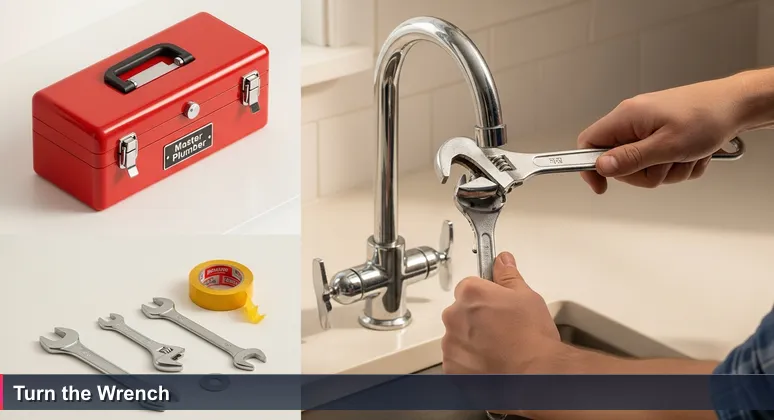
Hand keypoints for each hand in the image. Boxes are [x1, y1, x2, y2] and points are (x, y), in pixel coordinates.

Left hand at [441, 252, 566, 374]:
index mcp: (470, 293)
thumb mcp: (526, 297)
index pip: (469, 286)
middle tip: (501, 328)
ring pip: (458, 336)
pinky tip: (490, 362)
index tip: (495, 304)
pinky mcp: (452, 367)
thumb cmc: (532, 338)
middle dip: (477, 318)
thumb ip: (508, 276)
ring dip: (472, 340)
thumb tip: (503, 261)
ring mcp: (451, 343)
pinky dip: (469, 362)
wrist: (534, 375)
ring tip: (498, 348)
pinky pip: (457, 360)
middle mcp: (454, 316)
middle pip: (460, 311)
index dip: (485, 295)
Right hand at [578, 78, 744, 193]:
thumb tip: (600, 167)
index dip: (589, 167)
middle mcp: (633, 121)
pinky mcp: (662, 136)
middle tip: (666, 163)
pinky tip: (692, 153)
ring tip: (685, 155)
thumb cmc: (708, 116)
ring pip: (643, 167)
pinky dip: (677, 164)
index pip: (588, 143)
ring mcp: (648, 129)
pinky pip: (661, 164)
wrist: (737, 106)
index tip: (601, 186)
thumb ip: (631, 158)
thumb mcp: (667, 145)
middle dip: (645, 172)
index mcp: (626, 117)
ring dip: (667, 170)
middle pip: (618, 163)